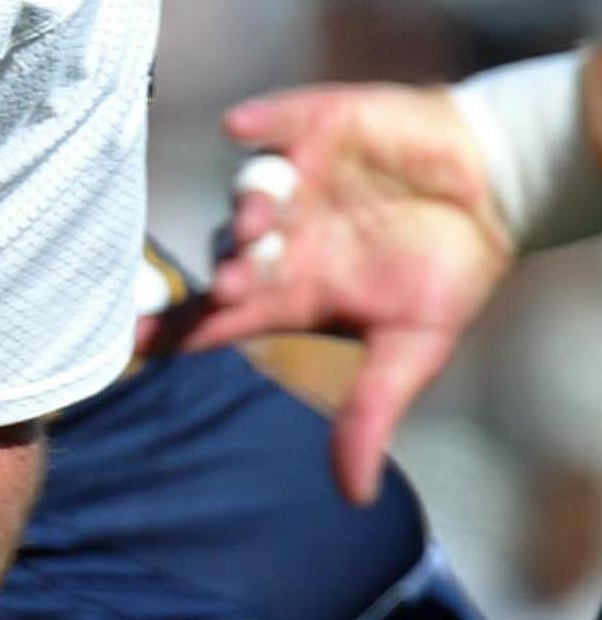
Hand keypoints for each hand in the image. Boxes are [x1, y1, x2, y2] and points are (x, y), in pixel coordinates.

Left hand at [160, 83, 514, 505]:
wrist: (493, 196)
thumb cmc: (447, 272)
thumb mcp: (412, 351)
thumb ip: (370, 413)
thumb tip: (352, 496)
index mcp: (287, 290)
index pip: (212, 318)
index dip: (170, 330)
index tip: (126, 346)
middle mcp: (276, 236)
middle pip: (227, 255)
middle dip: (229, 270)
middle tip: (237, 284)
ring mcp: (289, 181)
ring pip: (244, 193)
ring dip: (247, 208)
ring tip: (261, 222)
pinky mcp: (312, 130)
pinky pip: (271, 123)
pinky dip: (259, 123)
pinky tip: (244, 128)